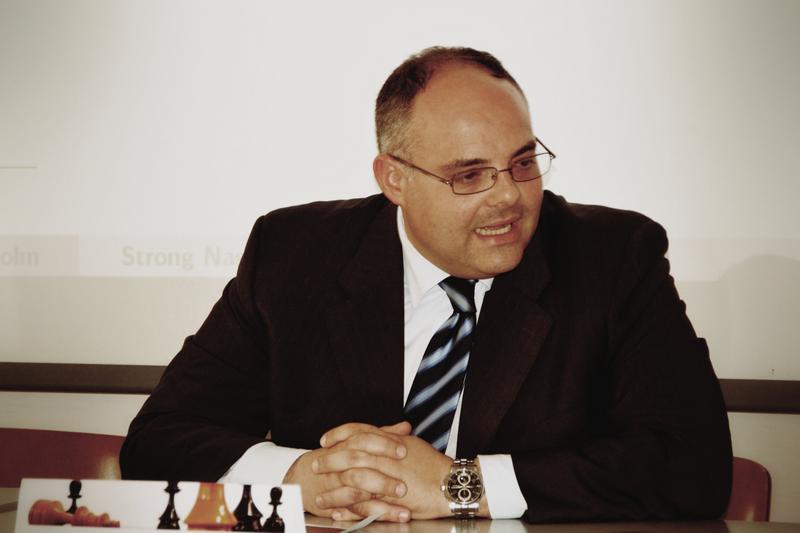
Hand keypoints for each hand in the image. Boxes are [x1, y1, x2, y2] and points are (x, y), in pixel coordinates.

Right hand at [283, 421, 412, 521]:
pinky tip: (394, 514)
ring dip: (381, 491)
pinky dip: (377, 513)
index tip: (403, 449)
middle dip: (382, 469)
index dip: (383, 443)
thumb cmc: (336, 459)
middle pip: (358, 463)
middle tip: (403, 471)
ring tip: (401, 493)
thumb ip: (382, 435)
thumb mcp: (356, 443)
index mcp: (346, 445)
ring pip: (357, 488)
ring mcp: (337, 485)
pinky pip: (358, 510)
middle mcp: (340, 465)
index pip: (363, 439)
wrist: (305, 479)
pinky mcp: (339, 505)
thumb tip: (405, 427)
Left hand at [316, 422, 453, 519]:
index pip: (357, 432)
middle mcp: (384, 457)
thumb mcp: (412, 445)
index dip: (338, 435)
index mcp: (388, 441)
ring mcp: (384, 478)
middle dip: (328, 461)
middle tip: (315, 466)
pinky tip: (336, 513)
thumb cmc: (435, 465)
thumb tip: (383, 432)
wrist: (450, 484)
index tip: (325, 441)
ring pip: (350, 483)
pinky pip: (361, 505)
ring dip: (332, 491)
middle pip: (348, 455)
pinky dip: (347, 510)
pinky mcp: (388, 500)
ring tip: (319, 497)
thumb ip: (393, 437)